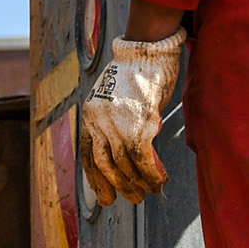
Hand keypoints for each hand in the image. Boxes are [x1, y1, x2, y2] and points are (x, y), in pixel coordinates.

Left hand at [81, 31, 184, 205]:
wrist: (147, 48)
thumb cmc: (138, 70)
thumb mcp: (119, 97)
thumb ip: (118, 120)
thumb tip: (132, 145)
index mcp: (90, 114)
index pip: (89, 154)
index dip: (97, 178)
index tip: (105, 195)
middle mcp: (98, 121)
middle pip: (104, 163)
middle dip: (116, 185)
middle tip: (130, 199)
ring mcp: (118, 123)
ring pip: (124, 165)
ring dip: (136, 183)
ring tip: (146, 194)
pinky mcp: (139, 124)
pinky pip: (143, 158)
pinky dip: (151, 174)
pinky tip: (158, 182)